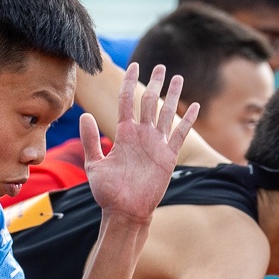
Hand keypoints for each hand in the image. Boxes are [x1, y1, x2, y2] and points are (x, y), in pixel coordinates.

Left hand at [80, 64, 199, 226]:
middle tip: (159, 66)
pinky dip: (187, 120)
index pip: (126, 101)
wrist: (125, 212)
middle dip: (154, 83)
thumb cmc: (108, 192)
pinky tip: (194, 105)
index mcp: (123, 134)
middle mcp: (141, 135)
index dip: (130, 83)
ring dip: (172, 95)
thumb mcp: (94, 164)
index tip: (133, 66)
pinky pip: (180, 134)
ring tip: (178, 77)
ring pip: (165, 113)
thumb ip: (91, 140)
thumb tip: (84, 115)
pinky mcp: (168, 156)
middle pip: (148, 102)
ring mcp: (156, 144)